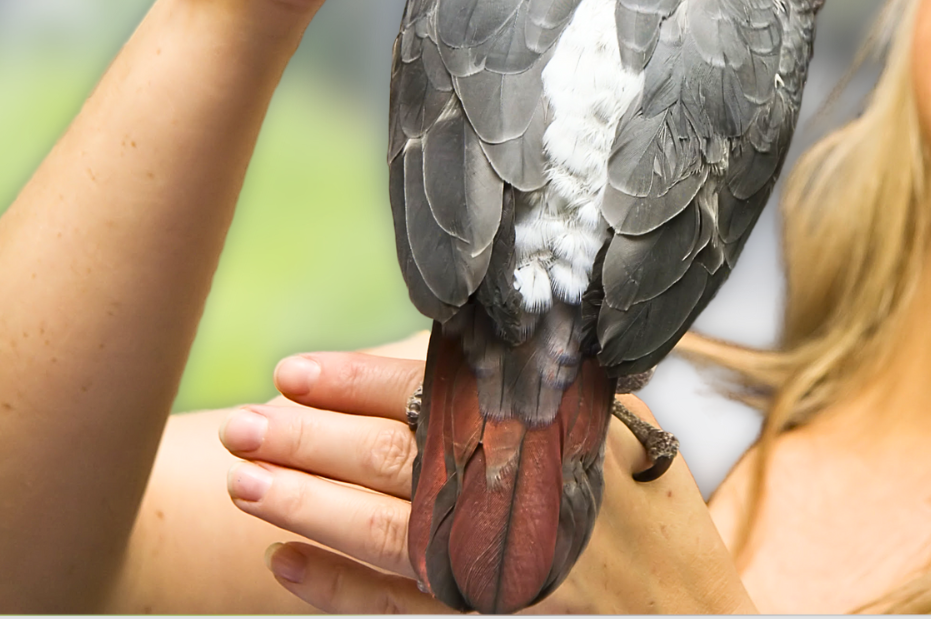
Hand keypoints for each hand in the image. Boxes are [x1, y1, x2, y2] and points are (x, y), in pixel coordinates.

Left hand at [223, 349, 753, 613]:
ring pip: (378, 537)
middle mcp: (513, 502)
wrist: (690, 615)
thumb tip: (473, 338)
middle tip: (240, 424)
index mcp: (544, 438)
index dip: (355, 383)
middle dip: (307, 442)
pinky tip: (283, 568)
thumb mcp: (617, 426)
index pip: (433, 400)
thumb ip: (548, 385)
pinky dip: (333, 591)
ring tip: (242, 484)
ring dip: (303, 509)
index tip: (292, 370)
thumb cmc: (656, 510)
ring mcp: (492, 574)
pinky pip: (392, 611)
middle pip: (390, 465)